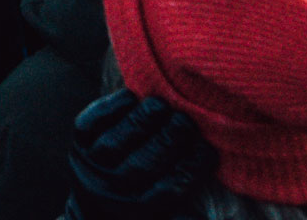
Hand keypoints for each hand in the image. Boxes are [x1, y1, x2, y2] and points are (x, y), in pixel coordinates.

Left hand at [66, 89, 215, 219]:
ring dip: (141, 120)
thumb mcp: (169, 216)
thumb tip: (230, 210)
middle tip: (187, 121)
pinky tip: (132, 98)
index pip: (172, 188)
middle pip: (144, 164)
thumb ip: (191, 212)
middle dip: (168, 139)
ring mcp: (91, 167)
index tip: (209, 148)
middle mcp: (114, 191)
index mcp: (142, 211)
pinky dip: (110, 108)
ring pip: (115, 142)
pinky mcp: (76, 145)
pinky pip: (89, 124)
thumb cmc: (146, 206)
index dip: (193, 166)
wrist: (94, 210)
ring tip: (162, 106)